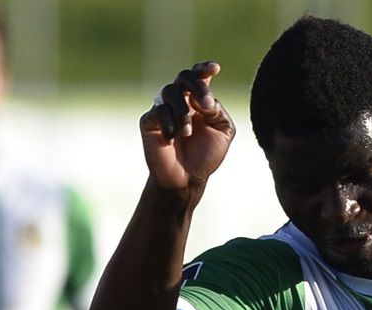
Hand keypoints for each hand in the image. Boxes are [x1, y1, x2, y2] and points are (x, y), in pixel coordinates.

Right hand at [140, 61, 234, 192]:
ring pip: (170, 91)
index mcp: (199, 100)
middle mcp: (181, 100)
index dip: (205, 68)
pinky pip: (158, 111)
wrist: (187, 178)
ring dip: (182, 112)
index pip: (199, 76)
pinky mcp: (149, 120)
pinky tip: (173, 138)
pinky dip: (169, 124)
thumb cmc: (206, 155)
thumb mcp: (223, 132)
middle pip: (184, 77)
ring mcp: (163, 108)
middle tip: (206, 106)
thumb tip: (204, 100)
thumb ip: (218, 111)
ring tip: (188, 133)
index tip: (215, 68)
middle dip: (197, 87)